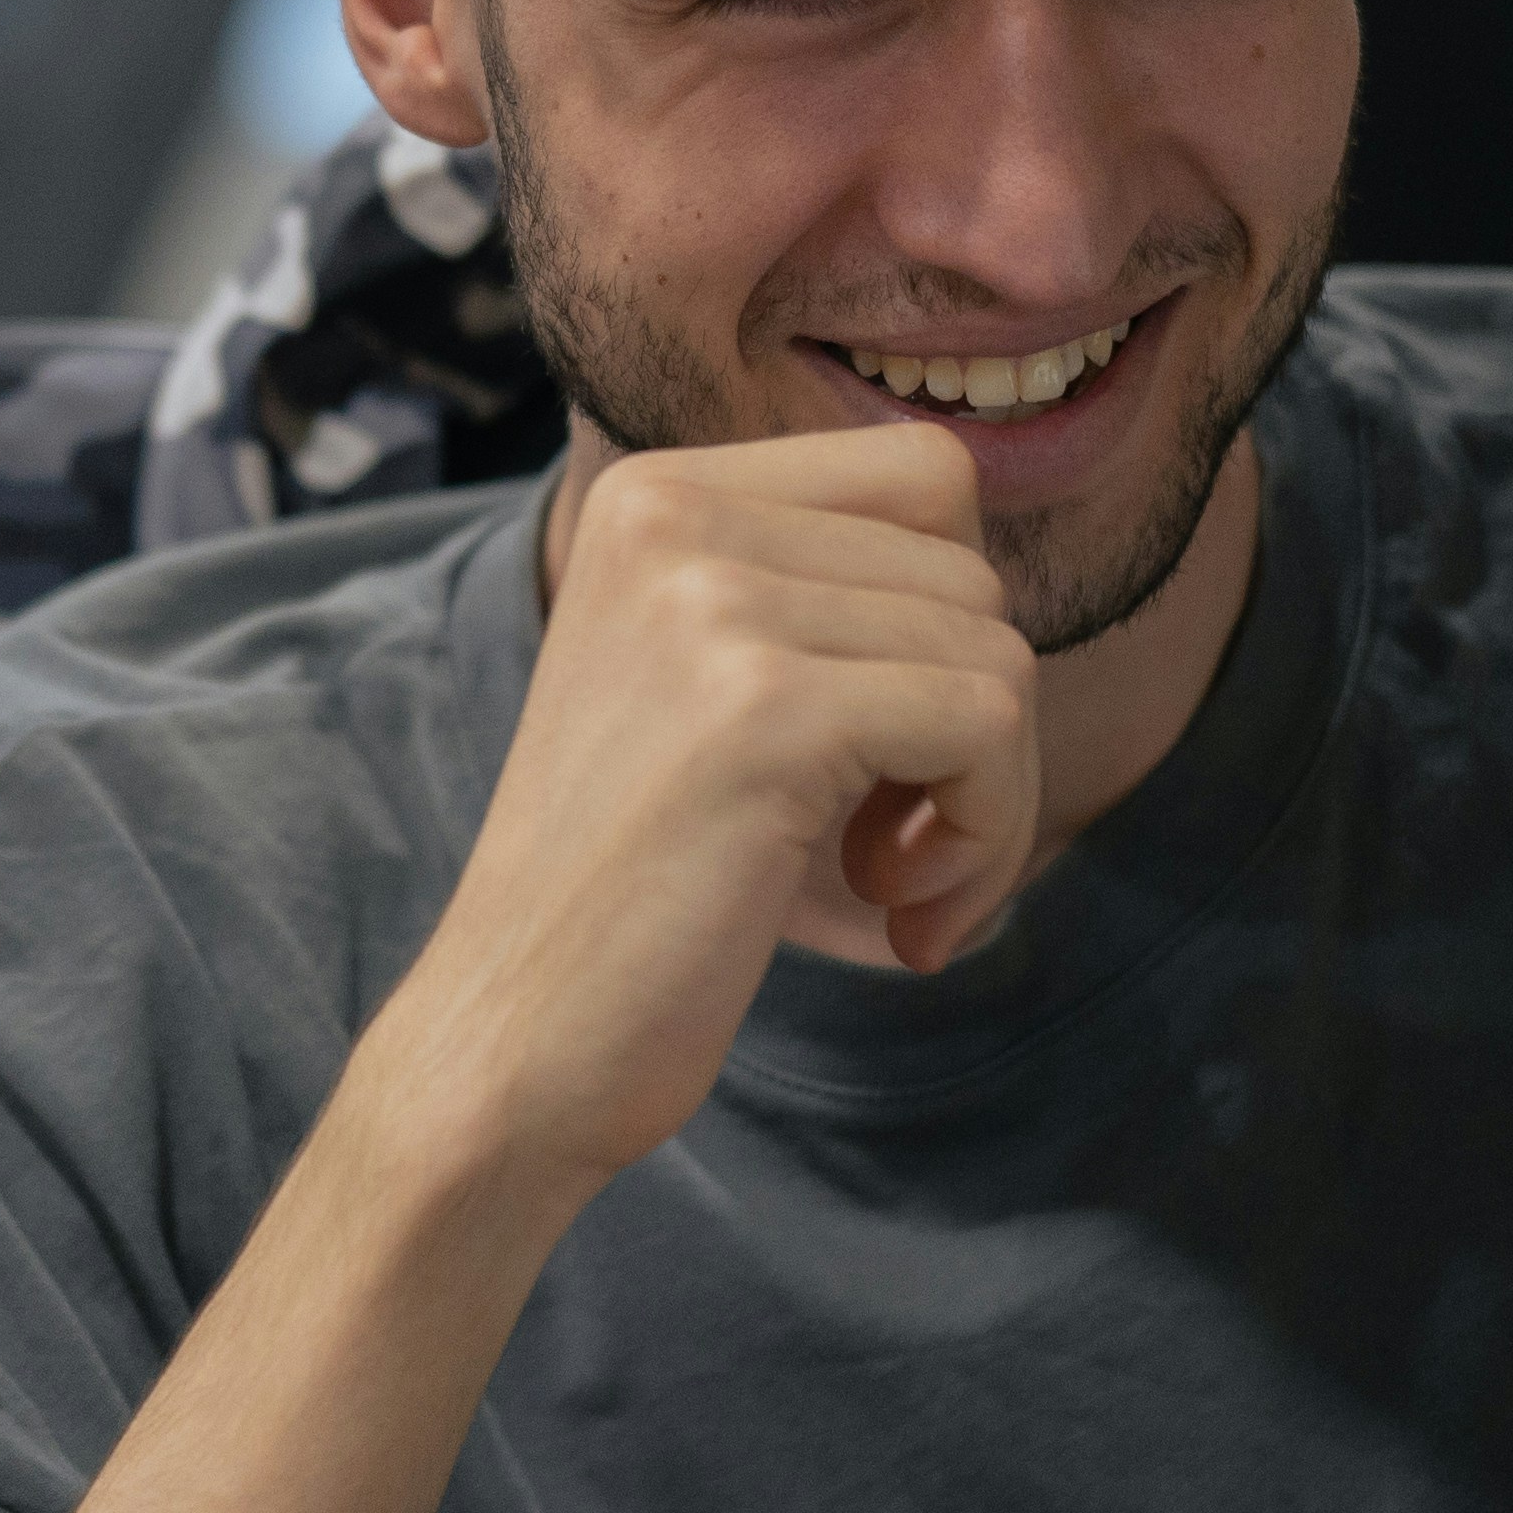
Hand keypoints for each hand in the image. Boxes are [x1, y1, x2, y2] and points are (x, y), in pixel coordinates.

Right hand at [366, 425, 1038, 1209]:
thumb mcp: (700, 681)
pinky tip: (892, 912)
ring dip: (987, 800)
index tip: (887, 749)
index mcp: (652, 495)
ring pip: (996, 653)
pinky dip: (984, 840)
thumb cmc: (631, 888)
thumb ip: (814, 597)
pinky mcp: (765, 709)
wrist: (515, 1036)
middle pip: (971, 570)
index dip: (950, 621)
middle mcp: (673, 516)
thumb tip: (996, 580)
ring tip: (884, 884)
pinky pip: (986, 727)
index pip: (926, 477)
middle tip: (889, 847)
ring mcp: (712, 604)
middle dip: (977, 725)